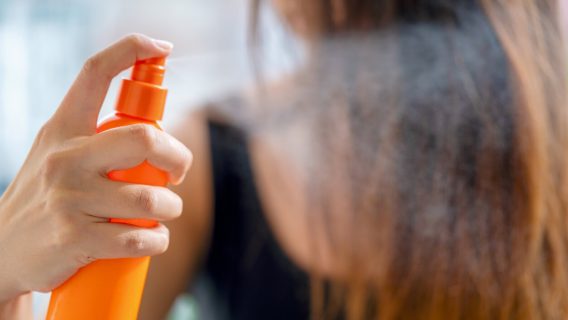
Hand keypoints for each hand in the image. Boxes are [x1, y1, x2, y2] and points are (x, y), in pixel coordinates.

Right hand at [0, 34, 191, 301]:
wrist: (3, 252)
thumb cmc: (47, 197)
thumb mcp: (57, 154)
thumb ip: (96, 138)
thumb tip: (156, 128)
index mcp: (63, 128)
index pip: (94, 73)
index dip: (130, 49)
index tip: (160, 46)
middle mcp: (65, 156)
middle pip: (145, 138)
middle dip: (178, 157)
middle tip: (176, 173)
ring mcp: (68, 198)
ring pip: (150, 199)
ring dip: (170, 209)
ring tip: (163, 213)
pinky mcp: (74, 237)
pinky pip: (138, 239)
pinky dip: (157, 241)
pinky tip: (153, 239)